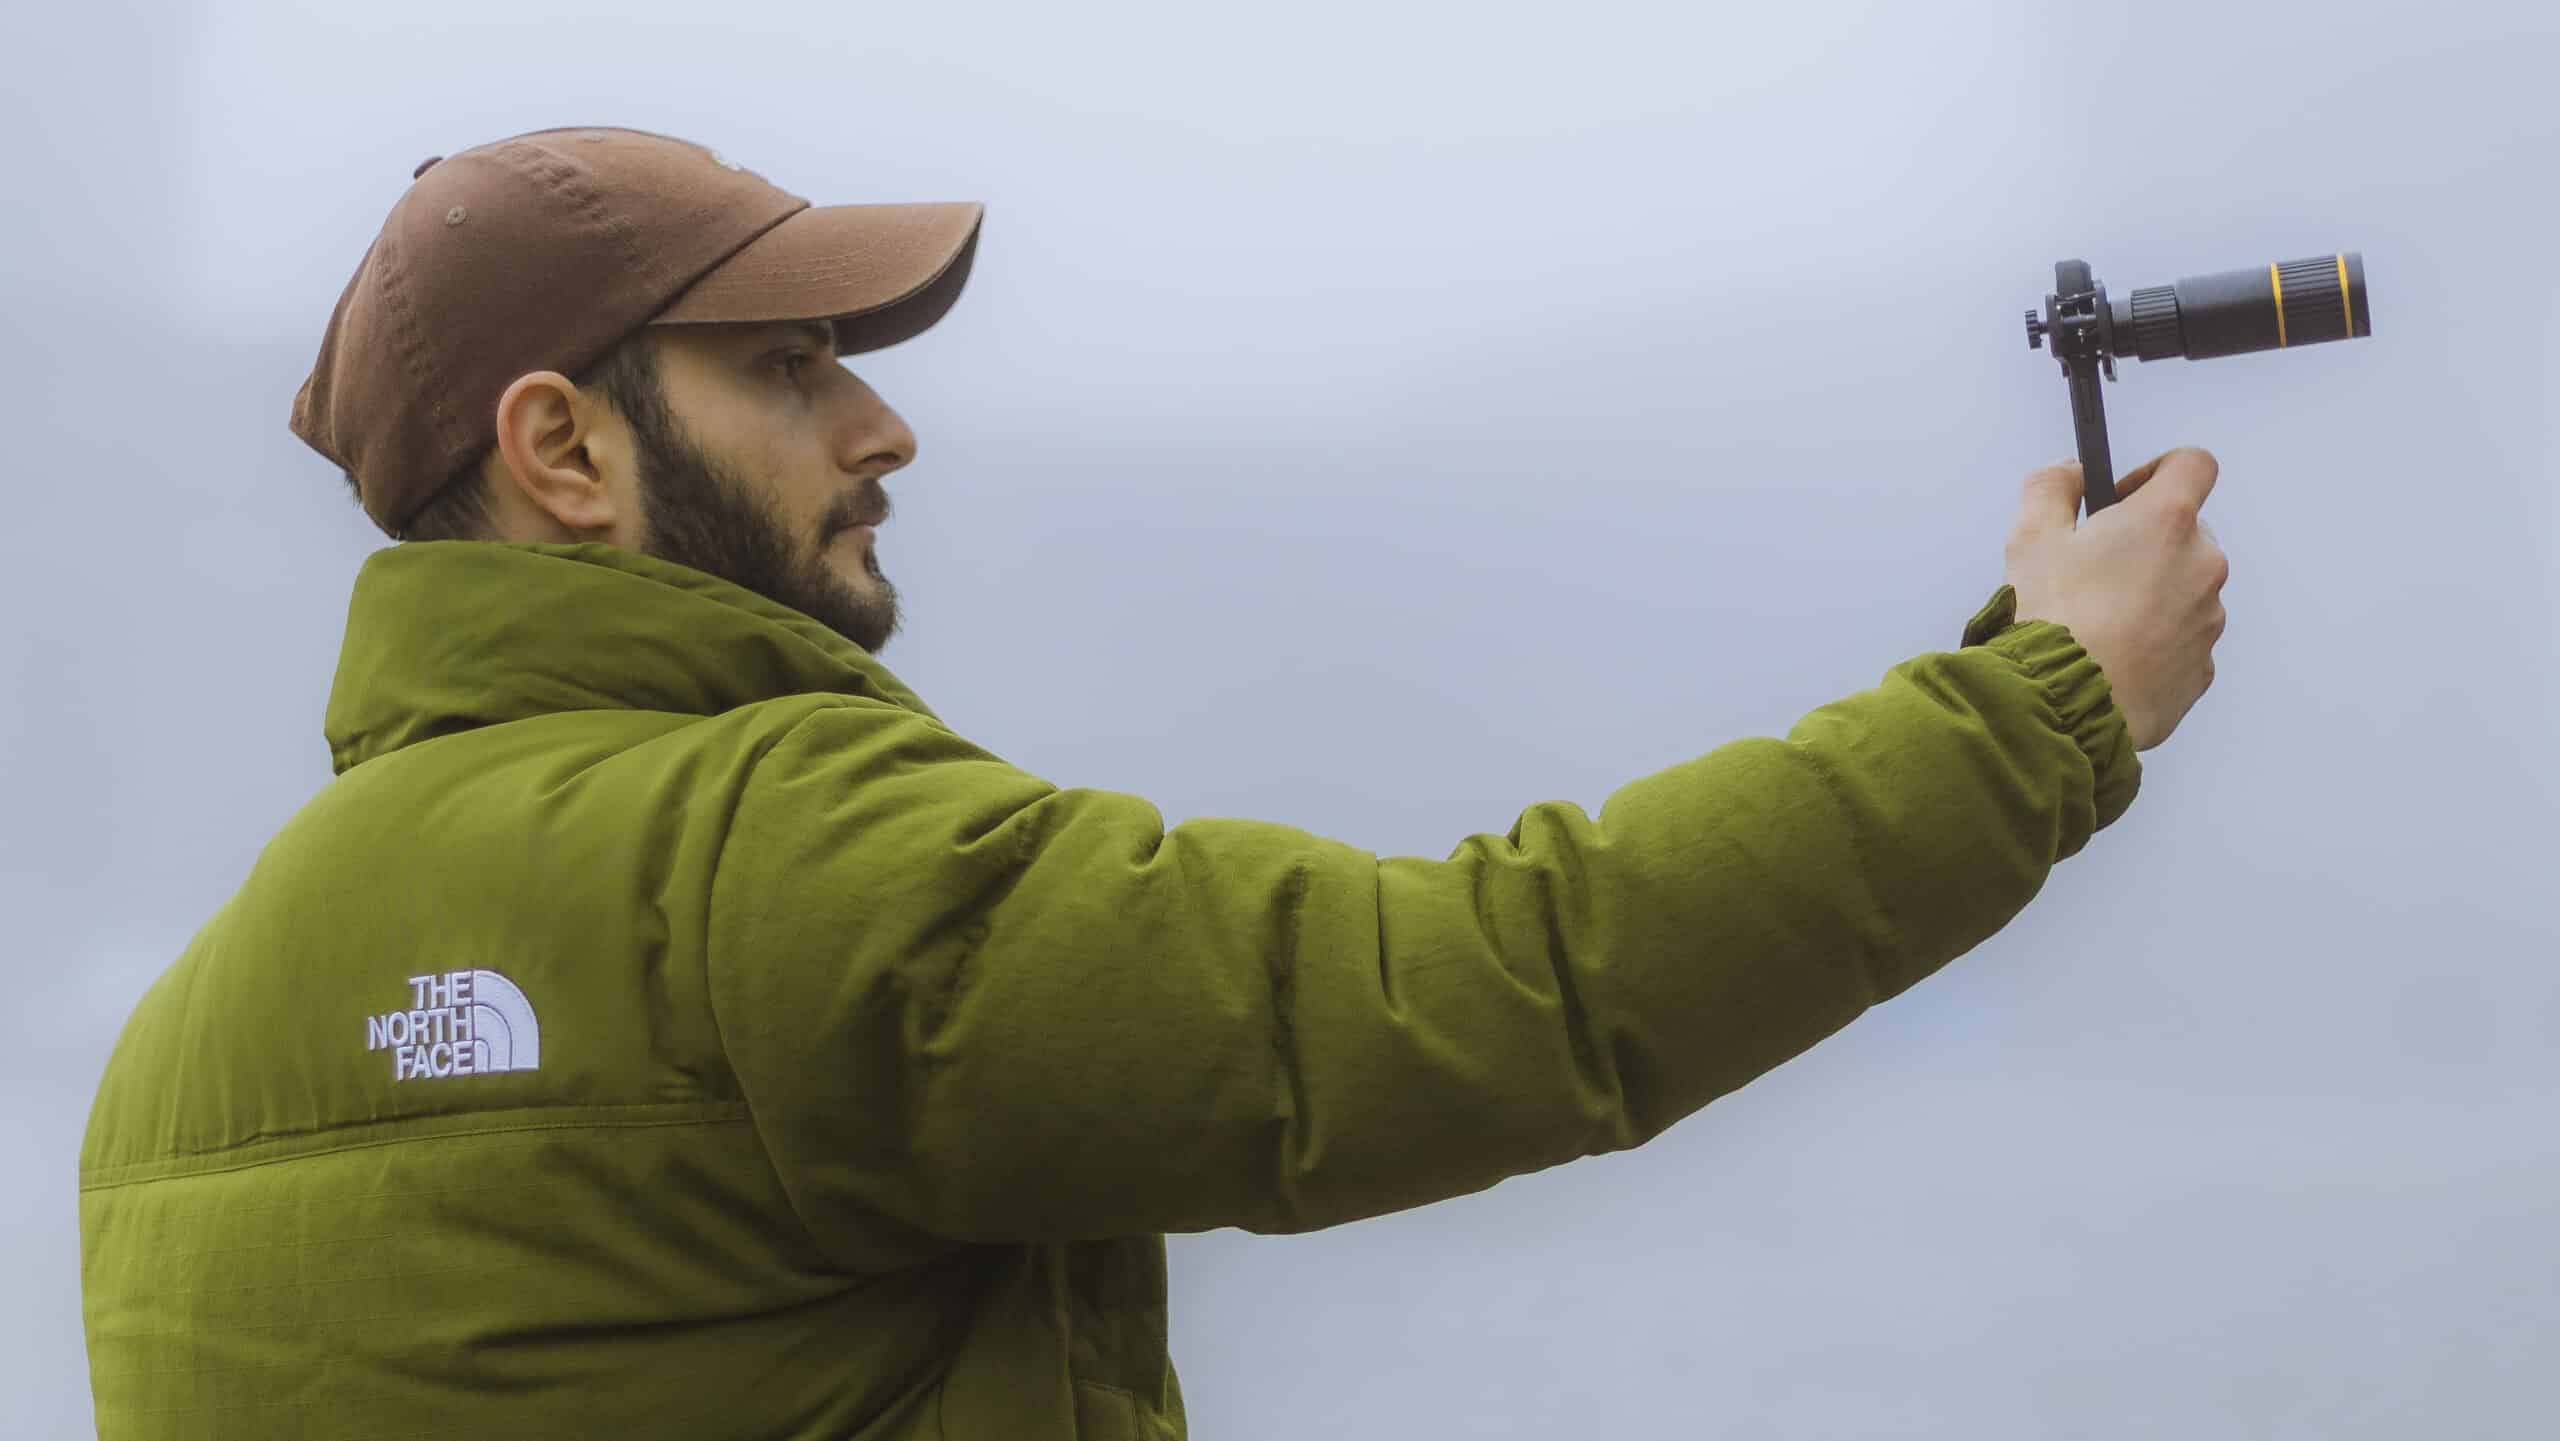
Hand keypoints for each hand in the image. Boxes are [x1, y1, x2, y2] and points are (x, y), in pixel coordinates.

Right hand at [2003, 448, 2230, 751]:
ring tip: (2096, 623)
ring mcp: (2209, 619)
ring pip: (2184, 589)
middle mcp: (2202, 564)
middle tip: (2094, 569)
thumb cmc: (2052, 621)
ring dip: (2150, 595)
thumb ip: (2051, 488)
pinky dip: (2153, 642)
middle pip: (2187, 532)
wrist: (2068, 707)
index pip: (2193, 464)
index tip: (2123, 497)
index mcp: (2165, 522)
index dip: (2156, 472)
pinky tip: (2111, 657)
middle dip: (2146, 543)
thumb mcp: (2031, 538)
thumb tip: (2068, 473)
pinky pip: (2181, 640)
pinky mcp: (2202, 666)